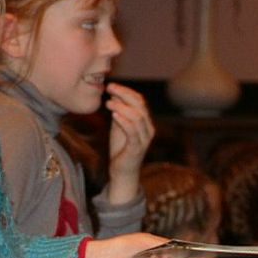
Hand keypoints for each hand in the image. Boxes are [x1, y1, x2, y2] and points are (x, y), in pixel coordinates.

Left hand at [104, 83, 152, 203]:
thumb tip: (114, 94)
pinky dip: (124, 122)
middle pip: (140, 106)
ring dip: (122, 107)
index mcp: (145, 122)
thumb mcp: (119, 126)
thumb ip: (119, 112)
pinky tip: (114, 115)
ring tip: (108, 103)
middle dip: (124, 95)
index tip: (112, 86)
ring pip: (137, 117)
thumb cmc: (121, 148)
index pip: (140, 101)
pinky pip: (133, 132)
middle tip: (110, 89)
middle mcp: (148, 129)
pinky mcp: (137, 149)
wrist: (123, 172)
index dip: (126, 91)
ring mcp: (144, 139)